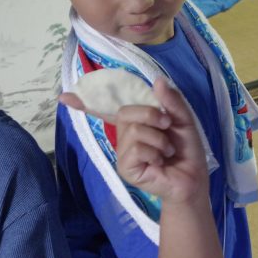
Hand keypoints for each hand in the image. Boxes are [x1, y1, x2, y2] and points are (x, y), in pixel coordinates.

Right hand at [60, 77, 208, 204]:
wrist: (193, 178)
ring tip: (166, 150)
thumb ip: (171, 100)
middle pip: (125, 112)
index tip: (64, 96)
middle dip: (151, 115)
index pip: (105, 109)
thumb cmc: (186, 148)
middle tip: (167, 127)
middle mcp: (124, 135)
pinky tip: (159, 161)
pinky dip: (154, 151)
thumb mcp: (182, 118)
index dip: (84, 102)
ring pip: (133, 130)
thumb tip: (157, 80)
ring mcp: (123, 152)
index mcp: (135, 121)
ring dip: (158, 138)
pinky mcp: (125, 168)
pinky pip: (136, 148)